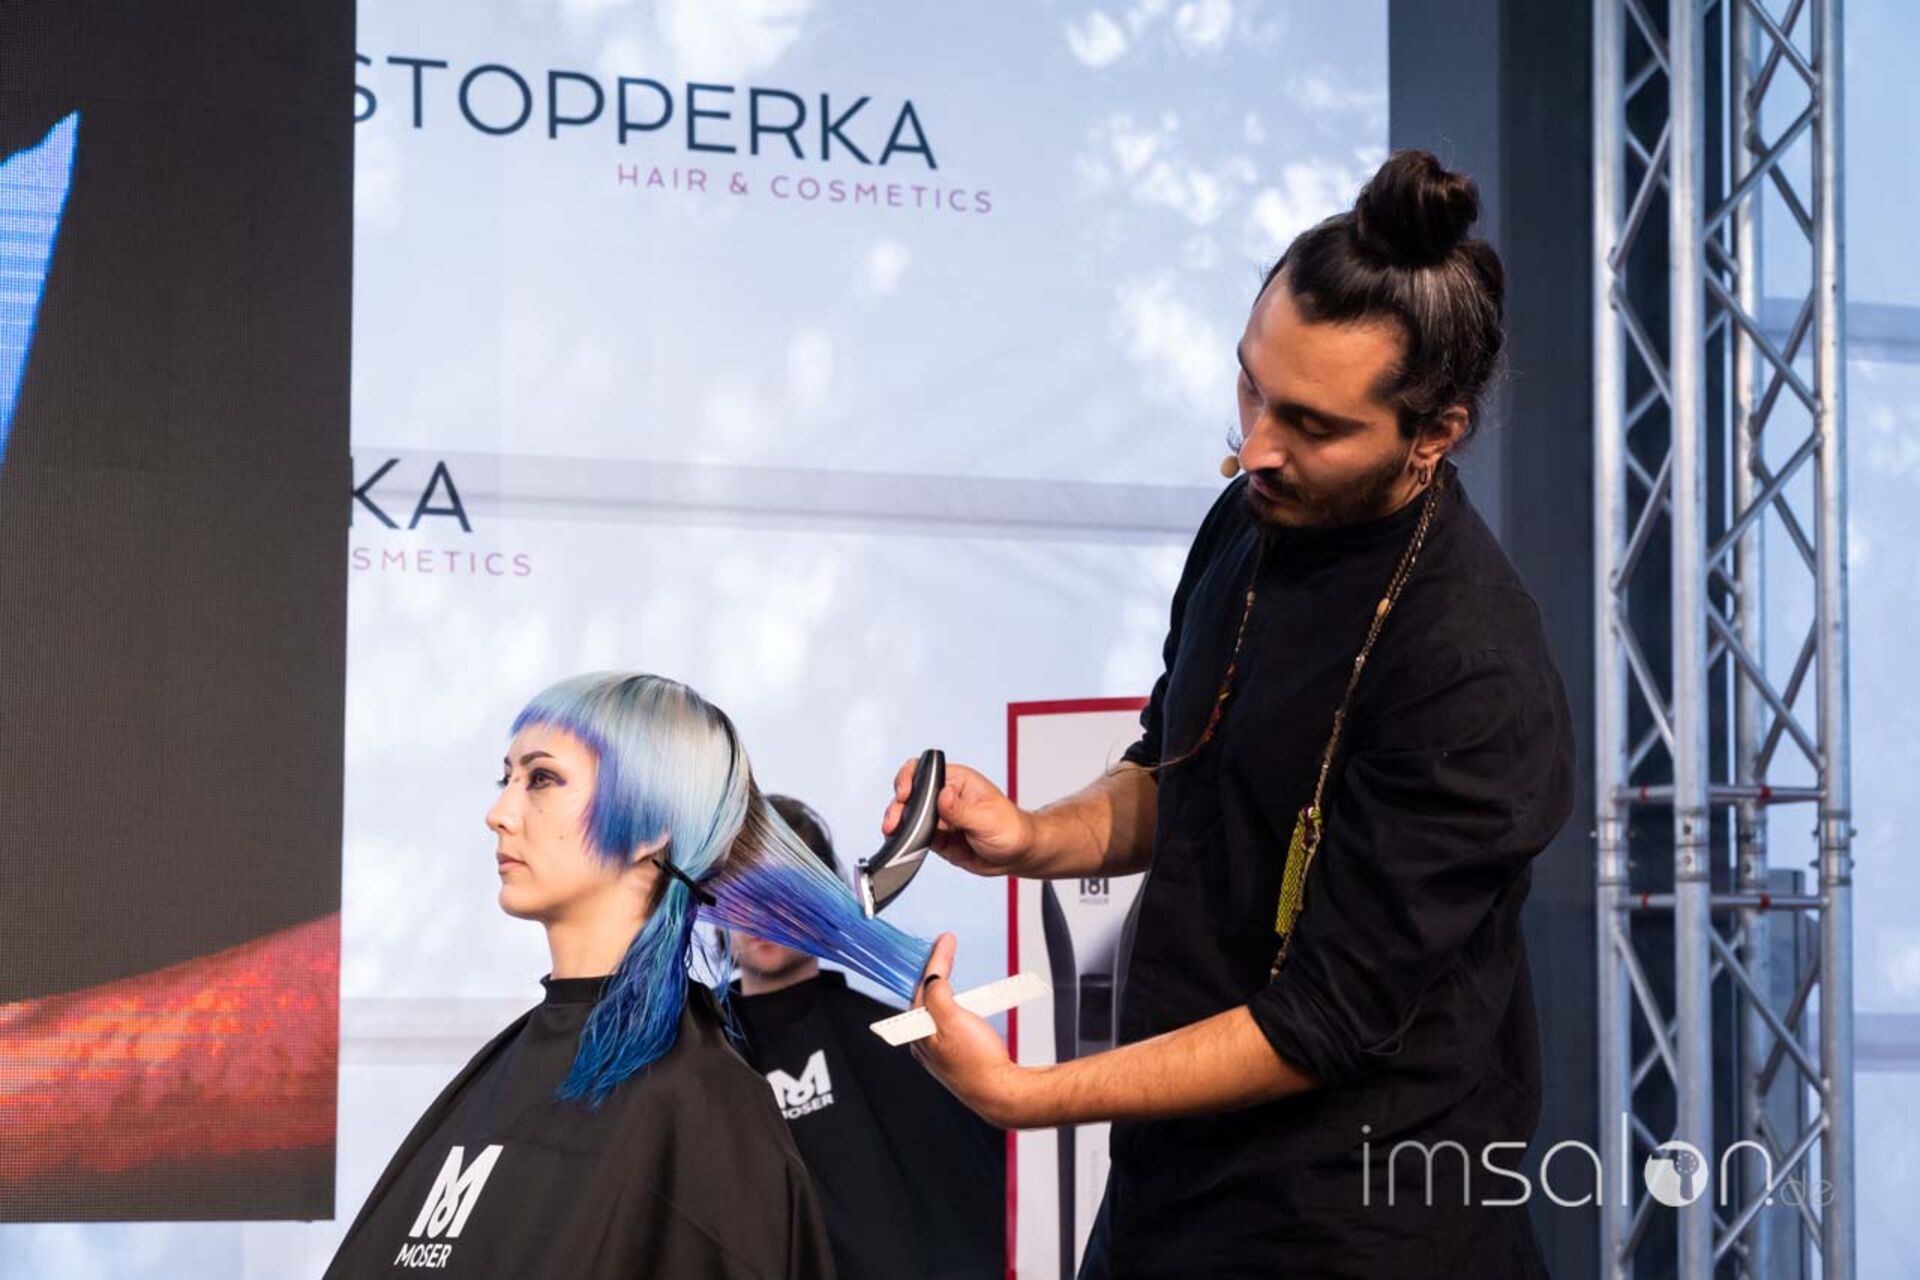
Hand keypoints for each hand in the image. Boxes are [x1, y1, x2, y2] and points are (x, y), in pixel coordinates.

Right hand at [882, 758, 1035, 877]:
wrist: (1018, 854)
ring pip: (909, 816)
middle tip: (894, 821)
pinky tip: (903, 844)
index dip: (909, 778)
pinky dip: (906, 840)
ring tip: (893, 832)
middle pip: (912, 793)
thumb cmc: (1011, 828)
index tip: (905, 794)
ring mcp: (940, 817)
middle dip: (898, 806)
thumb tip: (942, 796)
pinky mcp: (937, 837)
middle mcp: (945, 797)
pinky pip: (915, 836)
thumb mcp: (987, 819)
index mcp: (958, 781)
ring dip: (899, 823)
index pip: (925, 770)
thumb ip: (961, 810)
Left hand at [909, 934, 1037, 1128]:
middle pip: (927, 997)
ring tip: (949, 965)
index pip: (922, 988)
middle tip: (947, 946)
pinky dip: (955, 1002)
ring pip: (938, 1007)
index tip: (946, 941)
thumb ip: (937, 995)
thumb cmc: (978, 1065)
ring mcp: (942, 1049)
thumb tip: (931, 978)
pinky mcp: (959, 1053)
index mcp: (918, 1034)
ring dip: (944, 985)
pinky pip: (951, 1019)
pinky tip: (962, 998)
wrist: (1003, 1094)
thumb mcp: (952, 1021)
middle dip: (935, 969)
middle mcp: (925, 1043)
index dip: (934, 962)